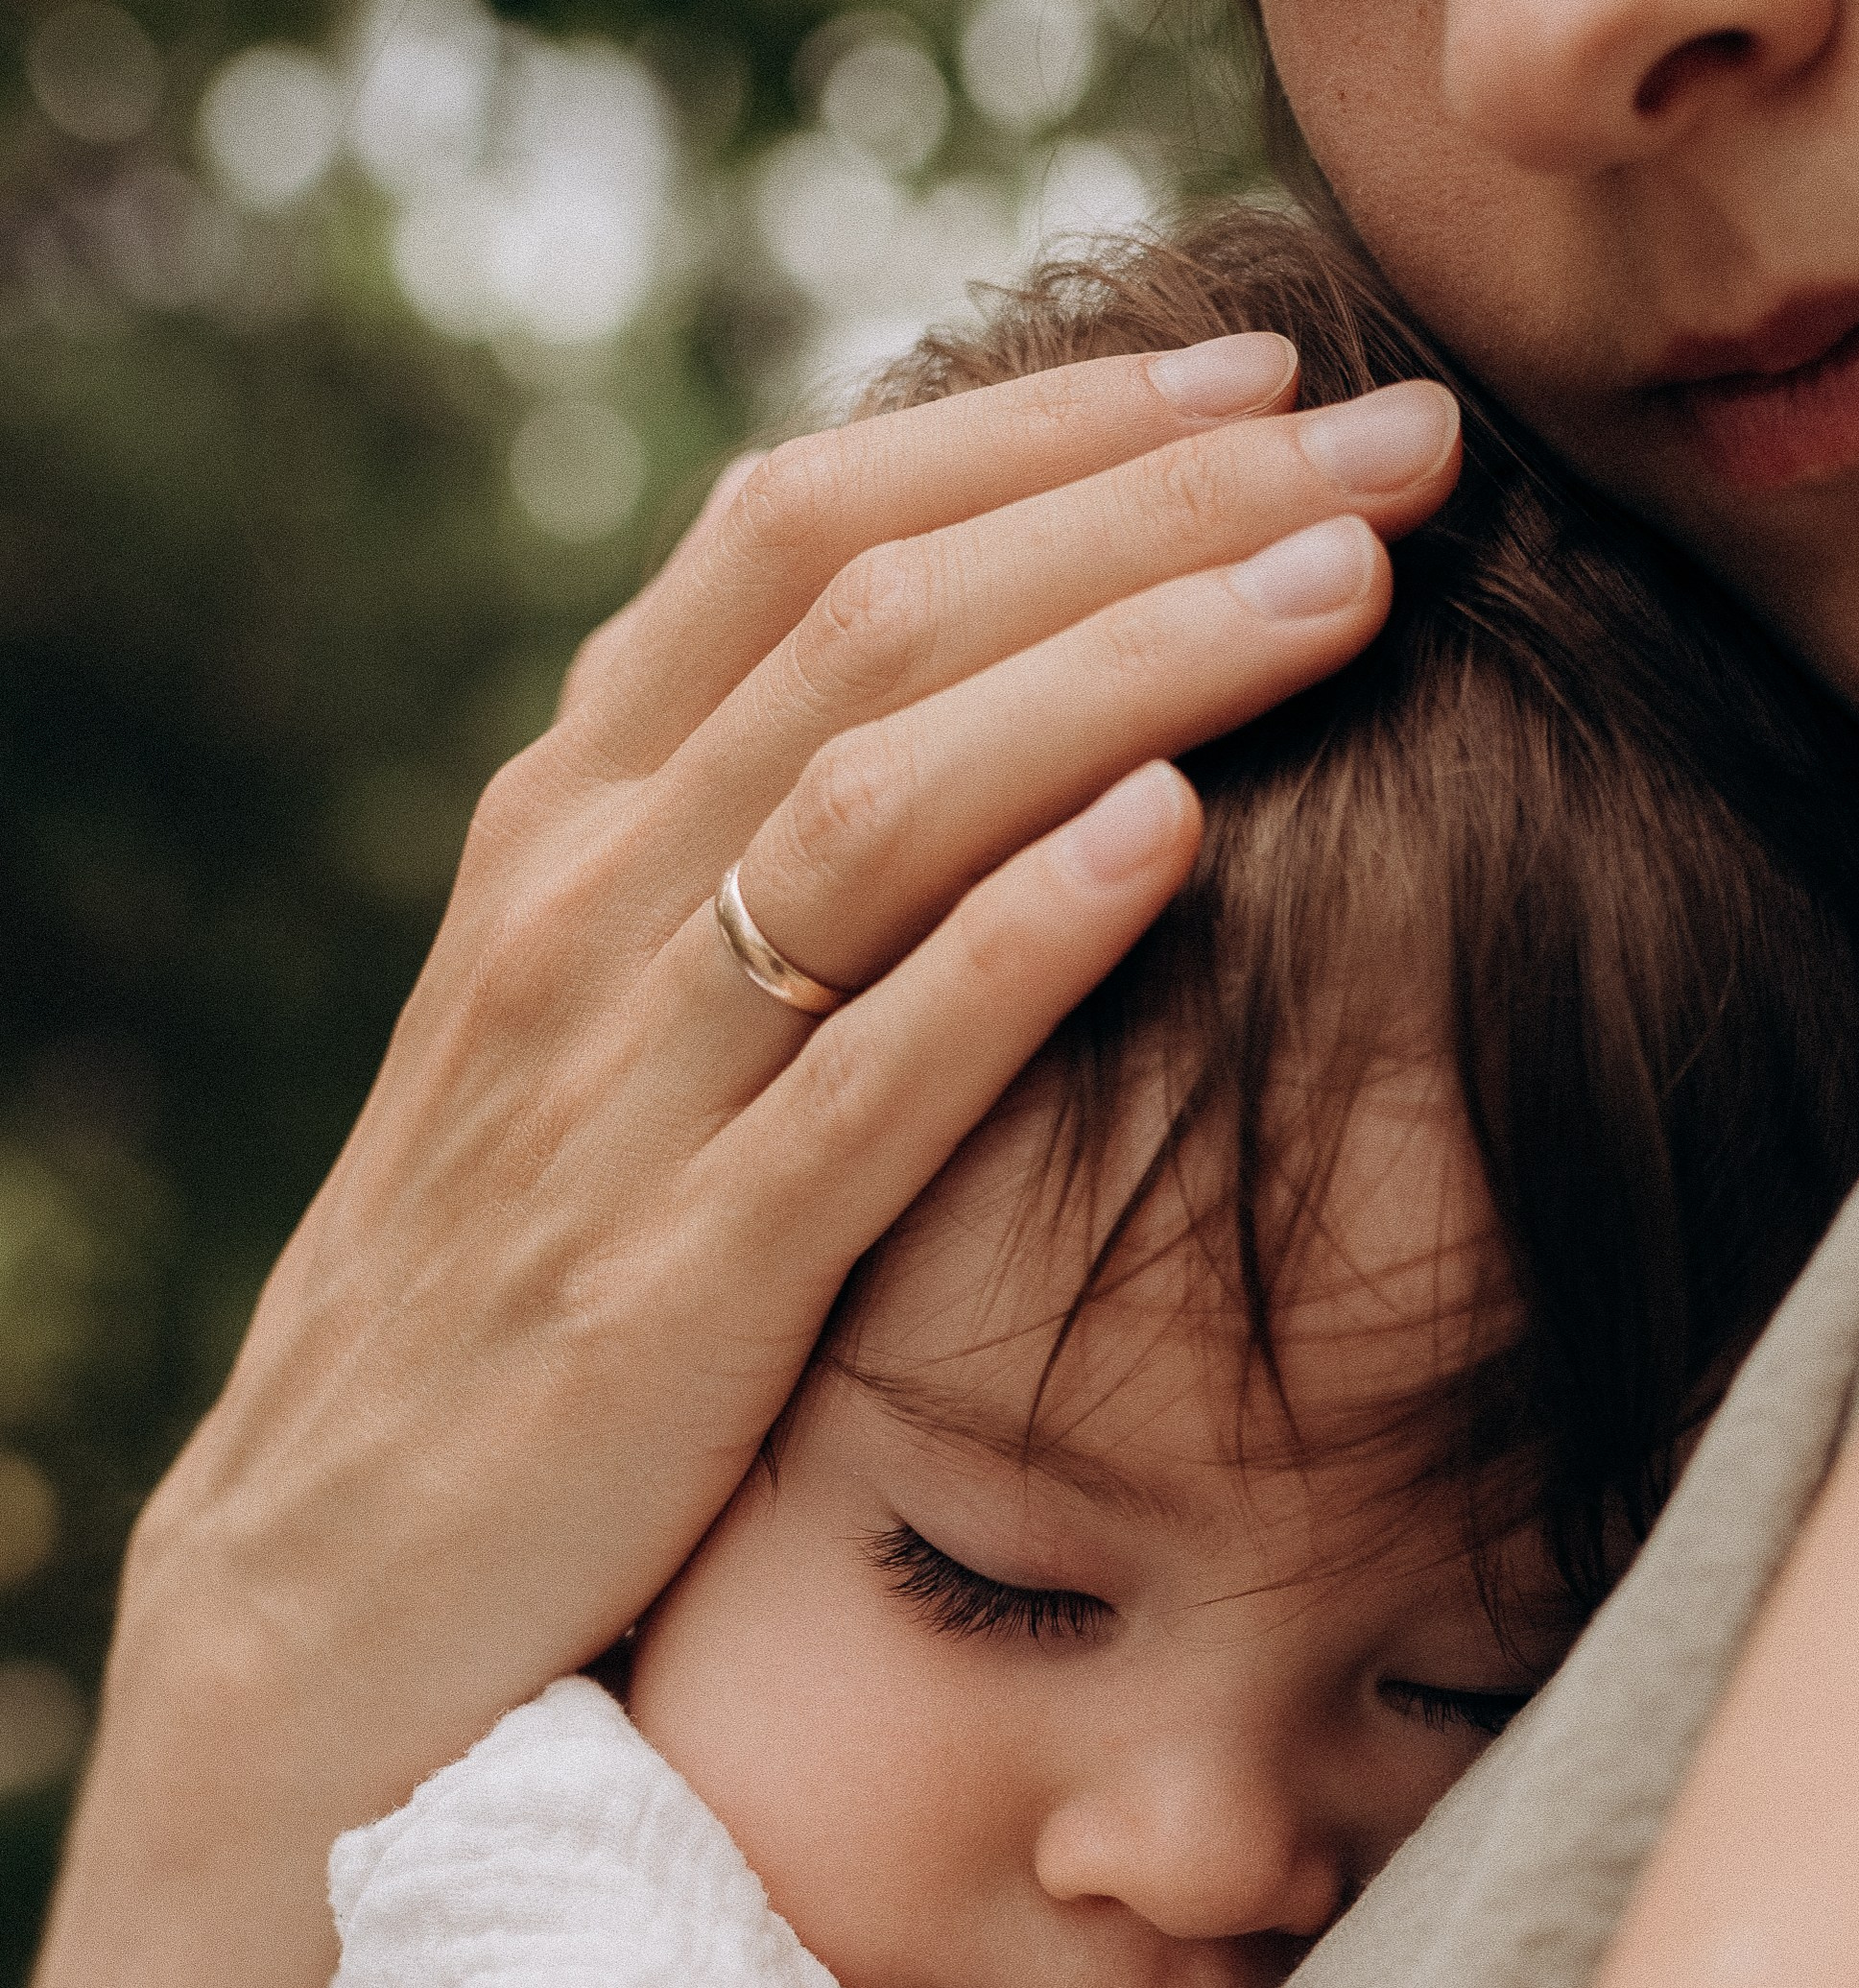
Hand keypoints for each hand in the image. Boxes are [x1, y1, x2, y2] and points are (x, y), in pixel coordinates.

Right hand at [0, 334, 1461, 1987]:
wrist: (329, 1607)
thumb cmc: (508, 1300)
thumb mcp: (600, 1036)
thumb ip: (741, 856)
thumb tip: (964, 693)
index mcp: (571, 828)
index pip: (803, 530)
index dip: (1044, 431)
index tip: (1263, 380)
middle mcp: (582, 912)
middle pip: (878, 619)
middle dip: (1150, 499)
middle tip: (1399, 432)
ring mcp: (616, 1098)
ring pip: (879, 801)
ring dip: (1128, 667)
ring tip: (1348, 585)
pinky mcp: (666, 1295)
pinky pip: (856, 1084)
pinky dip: (1013, 944)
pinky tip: (1173, 837)